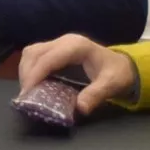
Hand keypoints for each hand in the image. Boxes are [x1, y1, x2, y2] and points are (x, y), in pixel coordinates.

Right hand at [20, 35, 136, 116]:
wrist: (123, 66)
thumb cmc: (117, 74)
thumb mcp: (111, 85)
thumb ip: (96, 95)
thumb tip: (80, 108)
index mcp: (76, 46)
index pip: (47, 58)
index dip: (34, 75)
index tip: (26, 94)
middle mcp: (64, 41)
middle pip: (34, 53)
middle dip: (26, 75)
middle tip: (26, 96)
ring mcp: (59, 44)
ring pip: (31, 53)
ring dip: (26, 72)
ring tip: (28, 92)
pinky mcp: (55, 50)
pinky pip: (35, 57)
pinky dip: (30, 70)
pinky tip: (34, 85)